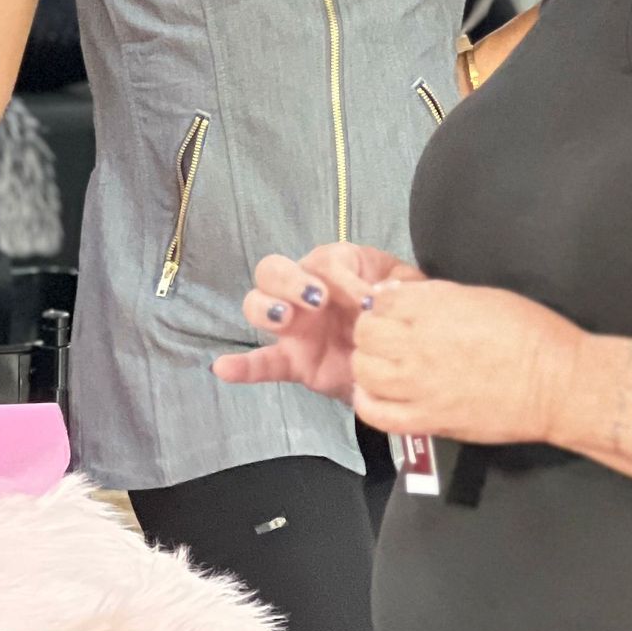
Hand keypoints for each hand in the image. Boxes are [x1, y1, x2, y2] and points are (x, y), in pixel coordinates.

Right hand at [213, 245, 420, 402]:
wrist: (407, 358)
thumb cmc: (402, 312)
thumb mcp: (408, 291)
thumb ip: (397, 289)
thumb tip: (379, 297)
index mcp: (335, 266)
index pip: (326, 261)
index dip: (344, 279)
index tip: (368, 303)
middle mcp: (305, 290)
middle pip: (274, 270)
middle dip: (290, 280)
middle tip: (316, 299)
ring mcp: (293, 326)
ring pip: (258, 304)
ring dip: (266, 307)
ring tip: (284, 319)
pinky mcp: (292, 360)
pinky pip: (262, 362)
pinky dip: (242, 366)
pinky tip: (223, 369)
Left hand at [350, 279, 583, 443]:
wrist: (559, 385)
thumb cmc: (531, 334)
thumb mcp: (480, 296)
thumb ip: (435, 296)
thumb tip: (399, 296)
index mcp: (435, 309)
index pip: (380, 301)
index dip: (383, 305)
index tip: (394, 312)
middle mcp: (420, 346)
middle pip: (366, 334)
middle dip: (372, 331)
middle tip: (389, 337)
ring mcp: (420, 386)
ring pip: (365, 371)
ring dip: (369, 364)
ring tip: (384, 365)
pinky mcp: (428, 420)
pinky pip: (377, 414)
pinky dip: (368, 403)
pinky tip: (378, 394)